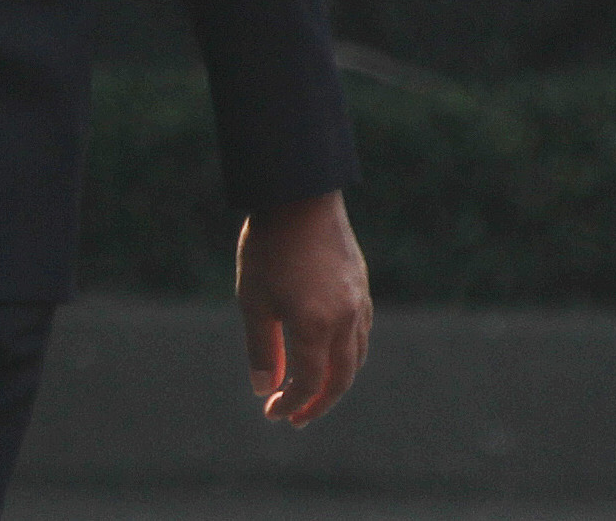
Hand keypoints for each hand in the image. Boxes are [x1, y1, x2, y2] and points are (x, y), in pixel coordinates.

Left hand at [236, 190, 370, 425]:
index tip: (271, 413)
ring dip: (334, 382)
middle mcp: (345, 320)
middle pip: (339, 379)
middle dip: (316, 403)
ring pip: (355, 358)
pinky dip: (346, 356)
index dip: (290, 403)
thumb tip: (262, 388)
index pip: (307, 382)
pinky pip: (360, 335)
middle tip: (295, 418)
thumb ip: (261, 346)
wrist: (300, 197)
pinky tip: (328, 355)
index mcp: (315, 326)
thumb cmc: (269, 246)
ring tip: (311, 392)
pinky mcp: (362, 290)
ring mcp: (359, 304)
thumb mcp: (253, 298)